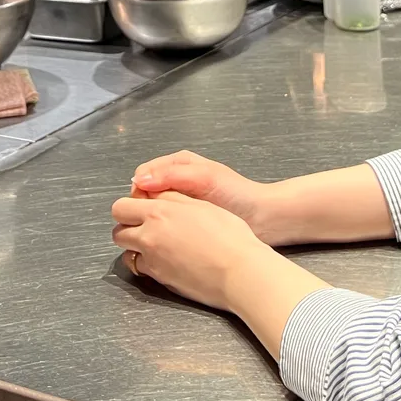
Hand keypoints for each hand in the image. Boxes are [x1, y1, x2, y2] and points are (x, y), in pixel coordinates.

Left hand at [111, 190, 276, 311]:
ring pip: (126, 252)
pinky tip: (164, 260)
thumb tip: (157, 193)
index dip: (129, 206)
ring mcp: (152, 260)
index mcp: (159, 212)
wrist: (240, 271)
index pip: (121, 207)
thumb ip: (174, 197)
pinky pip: (142, 269)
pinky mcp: (160, 279)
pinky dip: (147, 264)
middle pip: (118, 231)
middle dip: (127, 227)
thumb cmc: (230, 236)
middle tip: (145, 226)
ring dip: (134, 247)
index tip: (140, 207)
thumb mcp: (201, 205)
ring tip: (155, 244)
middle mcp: (149, 235)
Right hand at [132, 150, 280, 242]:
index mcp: (176, 163)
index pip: (143, 175)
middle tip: (151, 223)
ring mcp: (180, 200)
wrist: (262, 217)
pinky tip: (166, 237)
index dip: (140, 191)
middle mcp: (175, 179)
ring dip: (153, 218)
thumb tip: (138, 181)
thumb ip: (171, 176)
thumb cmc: (235, 193)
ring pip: (153, 208)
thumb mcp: (204, 178)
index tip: (145, 209)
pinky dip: (162, 228)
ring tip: (159, 232)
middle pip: (145, 192)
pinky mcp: (186, 219)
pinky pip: (165, 221)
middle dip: (144, 206)